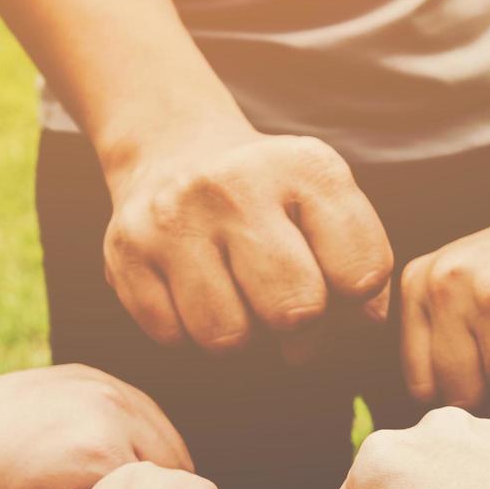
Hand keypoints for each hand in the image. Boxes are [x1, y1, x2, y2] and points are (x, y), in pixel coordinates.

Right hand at [102, 125, 392, 357]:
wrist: (175, 150)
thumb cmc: (270, 199)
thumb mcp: (327, 205)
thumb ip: (361, 263)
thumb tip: (363, 320)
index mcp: (305, 168)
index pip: (362, 273)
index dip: (354, 297)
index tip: (335, 280)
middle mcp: (236, 185)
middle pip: (295, 311)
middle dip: (298, 326)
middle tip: (284, 304)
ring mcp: (175, 218)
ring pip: (228, 337)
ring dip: (240, 334)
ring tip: (237, 297)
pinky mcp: (126, 251)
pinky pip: (173, 337)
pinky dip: (189, 331)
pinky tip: (193, 292)